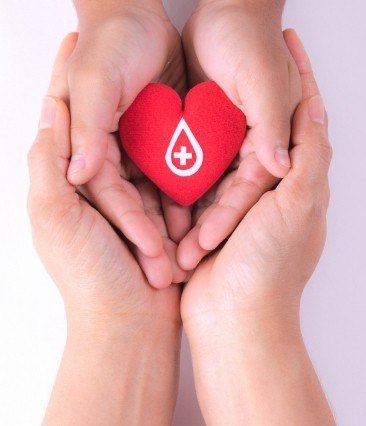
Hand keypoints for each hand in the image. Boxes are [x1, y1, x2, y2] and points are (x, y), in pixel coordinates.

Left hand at [29, 36, 181, 336]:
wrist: (130, 324)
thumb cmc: (87, 273)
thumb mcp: (55, 215)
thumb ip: (51, 162)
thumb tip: (51, 107)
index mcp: (66, 180)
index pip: (66, 119)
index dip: (66, 76)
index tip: (75, 39)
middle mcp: (98, 183)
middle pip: (110, 128)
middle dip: (120, 95)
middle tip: (135, 52)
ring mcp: (132, 195)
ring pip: (146, 149)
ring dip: (156, 124)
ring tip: (169, 83)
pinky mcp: (160, 209)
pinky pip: (170, 176)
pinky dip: (179, 161)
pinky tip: (192, 132)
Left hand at [177, 0, 301, 268]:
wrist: (227, 5)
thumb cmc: (248, 37)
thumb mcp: (262, 78)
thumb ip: (273, 123)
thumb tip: (280, 166)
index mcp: (272, 138)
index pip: (250, 189)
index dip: (228, 218)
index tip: (203, 246)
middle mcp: (254, 145)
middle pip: (233, 198)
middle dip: (210, 229)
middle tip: (185, 260)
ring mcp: (231, 140)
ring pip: (213, 189)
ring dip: (195, 216)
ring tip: (172, 247)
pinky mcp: (210, 131)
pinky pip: (196, 167)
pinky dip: (182, 188)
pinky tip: (164, 210)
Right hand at [180, 30, 334, 425]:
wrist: (236, 320)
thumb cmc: (270, 266)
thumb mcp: (298, 204)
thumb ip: (308, 156)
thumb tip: (316, 107)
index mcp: (302, 182)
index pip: (305, 117)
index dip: (300, 75)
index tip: (289, 39)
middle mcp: (276, 188)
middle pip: (271, 126)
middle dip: (261, 88)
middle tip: (252, 51)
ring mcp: (245, 201)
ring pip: (235, 145)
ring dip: (228, 114)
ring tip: (213, 73)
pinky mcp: (216, 215)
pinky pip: (207, 174)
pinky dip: (199, 151)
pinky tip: (187, 121)